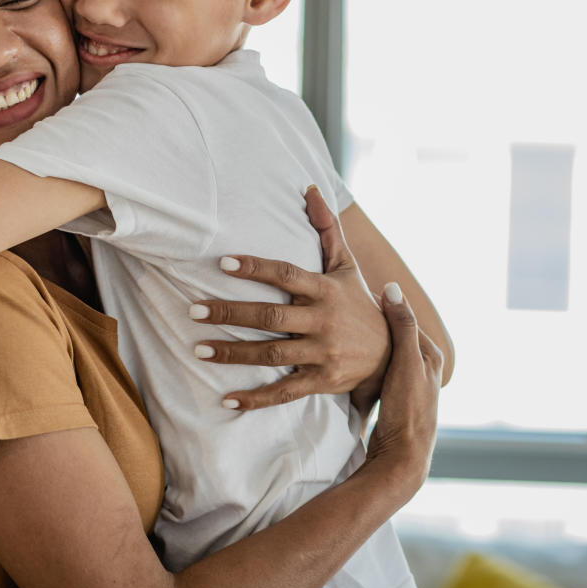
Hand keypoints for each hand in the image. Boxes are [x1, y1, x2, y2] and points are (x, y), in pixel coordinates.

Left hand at [189, 186, 390, 410]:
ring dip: (233, 352)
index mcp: (325, 290)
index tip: (223, 263)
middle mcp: (323, 322)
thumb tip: (311, 189)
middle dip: (231, 313)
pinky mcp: (321, 381)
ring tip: (199, 348)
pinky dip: (255, 398)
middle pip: (271, 318)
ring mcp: (322, 353)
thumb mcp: (347, 265)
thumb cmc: (359, 303)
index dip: (256, 268)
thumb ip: (327, 229)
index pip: (286, 275)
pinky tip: (226, 399)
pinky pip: (284, 391)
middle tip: (194, 311)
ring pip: (271, 355)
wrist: (392, 352)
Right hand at [361, 284, 442, 493]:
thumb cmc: (409, 407)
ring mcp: (409, 382)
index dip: (382, 305)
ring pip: (384, 352)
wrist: (404, 454)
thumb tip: (392, 287)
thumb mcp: (406, 361)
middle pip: (394, 335)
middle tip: (344, 309)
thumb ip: (401, 326)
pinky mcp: (394, 397)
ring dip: (367, 342)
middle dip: (372, 322)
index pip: (404, 318)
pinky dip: (365, 361)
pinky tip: (349, 360)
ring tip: (343, 330)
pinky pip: (378, 369)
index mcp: (430, 353)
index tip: (355, 292)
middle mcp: (423, 366)